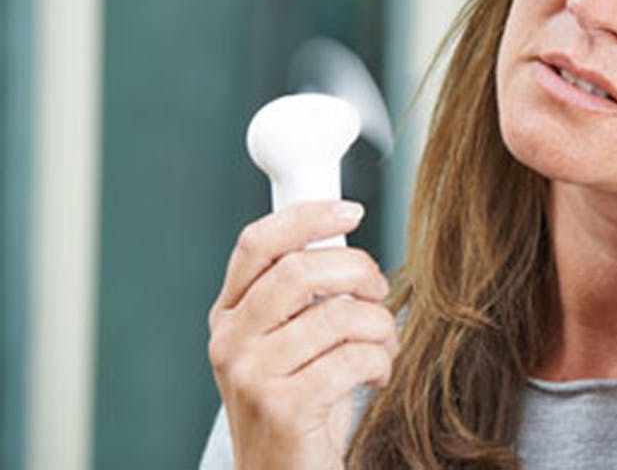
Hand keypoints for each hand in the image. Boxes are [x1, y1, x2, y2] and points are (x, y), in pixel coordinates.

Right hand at [207, 200, 397, 469]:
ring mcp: (251, 376)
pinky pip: (351, 358)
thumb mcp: (286, 341)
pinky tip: (377, 373)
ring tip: (383, 342)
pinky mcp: (283, 408)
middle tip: (378, 288)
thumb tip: (342, 239)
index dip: (307, 216)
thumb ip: (299, 293)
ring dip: (379, 324)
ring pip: (337, 315)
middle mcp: (231, 340)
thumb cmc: (297, 402)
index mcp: (230, 314)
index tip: (350, 211)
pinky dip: (380, 360)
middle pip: (301, 271)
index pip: (258, 242)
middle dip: (358, 270)